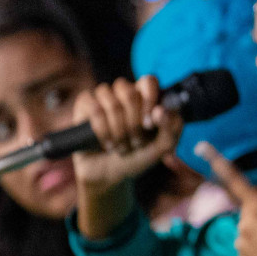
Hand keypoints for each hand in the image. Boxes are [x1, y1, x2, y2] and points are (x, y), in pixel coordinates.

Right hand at [72, 77, 182, 198]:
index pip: (148, 81)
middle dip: (133, 124)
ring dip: (119, 131)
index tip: (150, 124)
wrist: (110, 174)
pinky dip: (102, 130)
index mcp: (146, 96)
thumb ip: (171, 127)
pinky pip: (94, 108)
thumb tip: (160, 110)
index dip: (149, 100)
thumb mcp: (163, 146)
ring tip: (122, 146)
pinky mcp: (85, 105)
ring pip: (111, 102)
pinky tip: (106, 143)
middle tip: (136, 142)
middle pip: (129, 92)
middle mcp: (124, 92)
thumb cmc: (139, 155)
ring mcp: (103, 97)